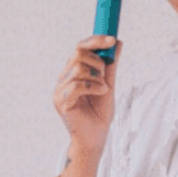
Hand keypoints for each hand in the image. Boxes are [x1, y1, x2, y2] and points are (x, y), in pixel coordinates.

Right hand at [53, 35, 122, 151]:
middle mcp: (64, 78)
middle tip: (105, 76)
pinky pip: (77, 85)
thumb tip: (117, 42)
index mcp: (73, 71)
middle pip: (78, 53)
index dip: (96, 41)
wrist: (96, 136)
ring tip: (103, 90)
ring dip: (97, 78)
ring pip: (78, 68)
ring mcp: (60, 89)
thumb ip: (111, 64)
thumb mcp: (109, 83)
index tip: (112, 40)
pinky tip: (101, 93)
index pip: (80, 47)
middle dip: (97, 62)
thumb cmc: (100, 112)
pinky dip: (93, 87)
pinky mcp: (61, 101)